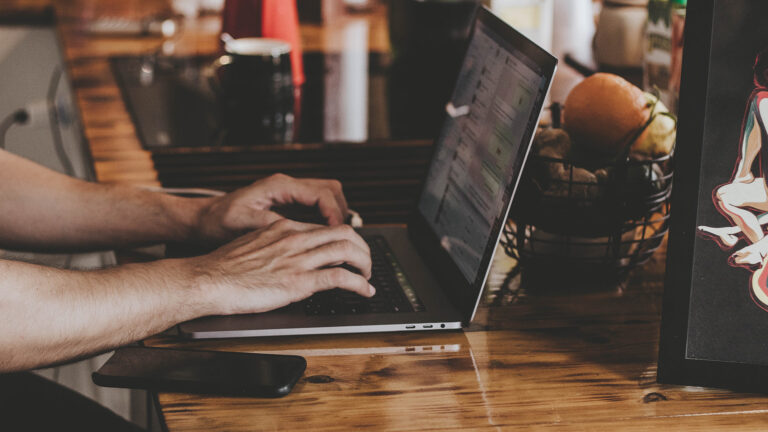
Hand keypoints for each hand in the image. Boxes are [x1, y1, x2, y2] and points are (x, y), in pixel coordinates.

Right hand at [190, 219, 373, 314]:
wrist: (207, 279)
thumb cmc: (223, 268)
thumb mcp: (252, 245)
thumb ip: (275, 246)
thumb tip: (288, 257)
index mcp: (283, 228)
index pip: (324, 227)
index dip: (344, 238)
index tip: (350, 250)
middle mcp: (294, 239)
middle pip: (344, 233)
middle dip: (362, 247)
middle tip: (365, 262)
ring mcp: (298, 259)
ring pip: (347, 251)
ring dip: (365, 264)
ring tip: (368, 276)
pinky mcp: (299, 281)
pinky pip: (340, 278)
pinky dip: (359, 284)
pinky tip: (364, 291)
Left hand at [194, 174, 348, 243]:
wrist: (201, 221)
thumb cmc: (217, 222)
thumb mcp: (243, 225)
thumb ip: (273, 225)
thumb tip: (300, 232)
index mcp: (279, 186)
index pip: (322, 194)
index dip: (335, 214)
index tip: (339, 234)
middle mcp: (286, 186)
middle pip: (331, 191)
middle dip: (342, 213)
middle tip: (344, 238)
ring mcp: (288, 195)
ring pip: (326, 198)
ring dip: (335, 217)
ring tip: (336, 241)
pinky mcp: (286, 206)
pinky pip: (315, 209)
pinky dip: (324, 222)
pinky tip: (321, 241)